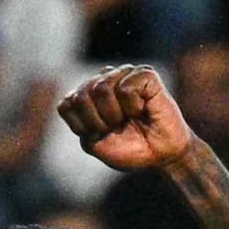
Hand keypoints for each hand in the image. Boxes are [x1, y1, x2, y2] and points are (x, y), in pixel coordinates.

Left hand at [59, 63, 197, 176]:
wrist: (162, 155)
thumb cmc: (130, 148)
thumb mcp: (94, 143)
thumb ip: (78, 123)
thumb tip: (77, 97)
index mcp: (88, 93)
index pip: (66, 104)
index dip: (81, 126)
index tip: (100, 134)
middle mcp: (104, 78)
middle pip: (81, 95)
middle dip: (97, 121)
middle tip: (117, 127)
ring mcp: (125, 73)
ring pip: (101, 88)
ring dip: (114, 114)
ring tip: (129, 118)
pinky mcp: (145, 74)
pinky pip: (125, 89)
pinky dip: (133, 107)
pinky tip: (143, 109)